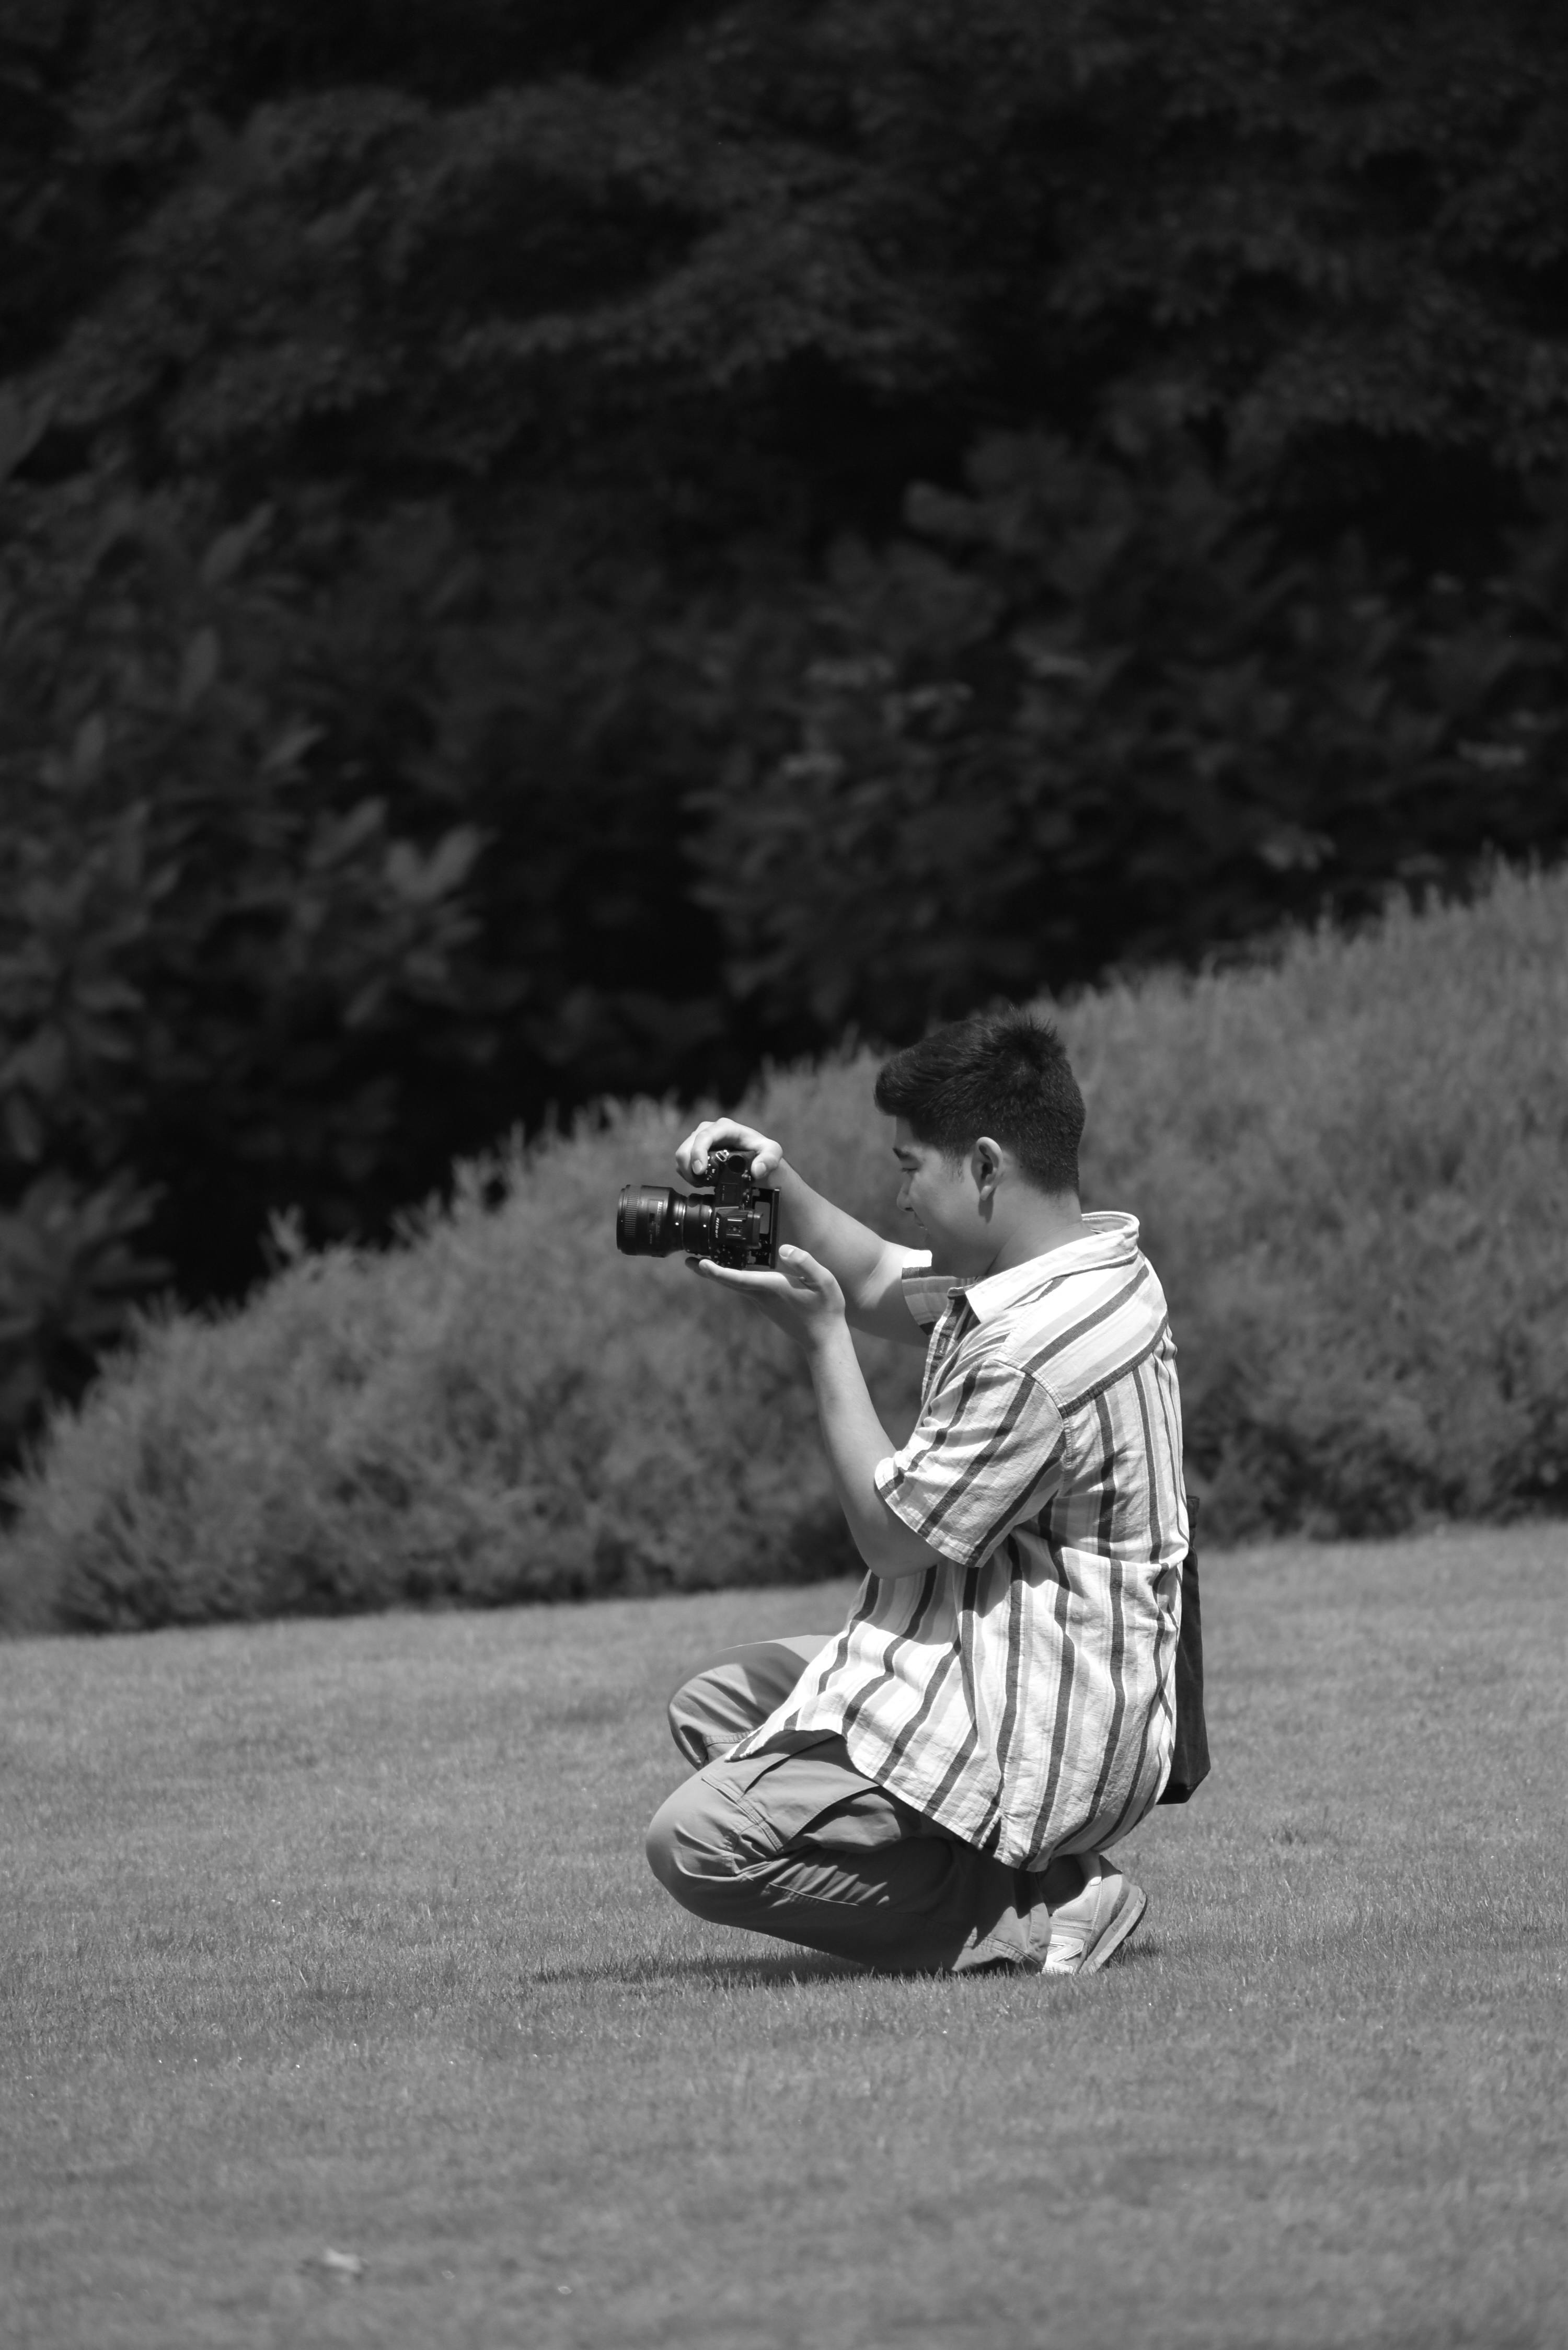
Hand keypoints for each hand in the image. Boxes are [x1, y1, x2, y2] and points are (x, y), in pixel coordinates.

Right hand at [675, 1117, 782, 1185]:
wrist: (756, 1159)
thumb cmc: (763, 1153)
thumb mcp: (773, 1153)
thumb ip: (769, 1160)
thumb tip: (757, 1170)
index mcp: (725, 1127)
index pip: (705, 1136)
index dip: (698, 1152)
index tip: (700, 1171)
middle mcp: (709, 1130)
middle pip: (687, 1147)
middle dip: (689, 1168)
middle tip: (701, 1183)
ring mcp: (700, 1139)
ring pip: (681, 1155)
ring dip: (687, 1172)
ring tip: (702, 1183)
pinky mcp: (694, 1149)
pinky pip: (682, 1162)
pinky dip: (687, 1174)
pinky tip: (700, 1180)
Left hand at [686, 1244, 845, 1347]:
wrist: (824, 1339)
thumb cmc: (826, 1309)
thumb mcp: (824, 1281)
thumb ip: (805, 1263)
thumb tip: (783, 1248)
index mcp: (772, 1288)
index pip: (738, 1278)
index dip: (717, 1271)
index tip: (700, 1263)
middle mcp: (761, 1296)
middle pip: (728, 1282)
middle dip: (707, 1271)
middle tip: (688, 1259)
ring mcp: (762, 1302)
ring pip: (734, 1286)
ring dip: (717, 1274)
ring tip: (701, 1260)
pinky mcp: (765, 1305)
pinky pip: (743, 1288)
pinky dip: (731, 1278)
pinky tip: (730, 1270)